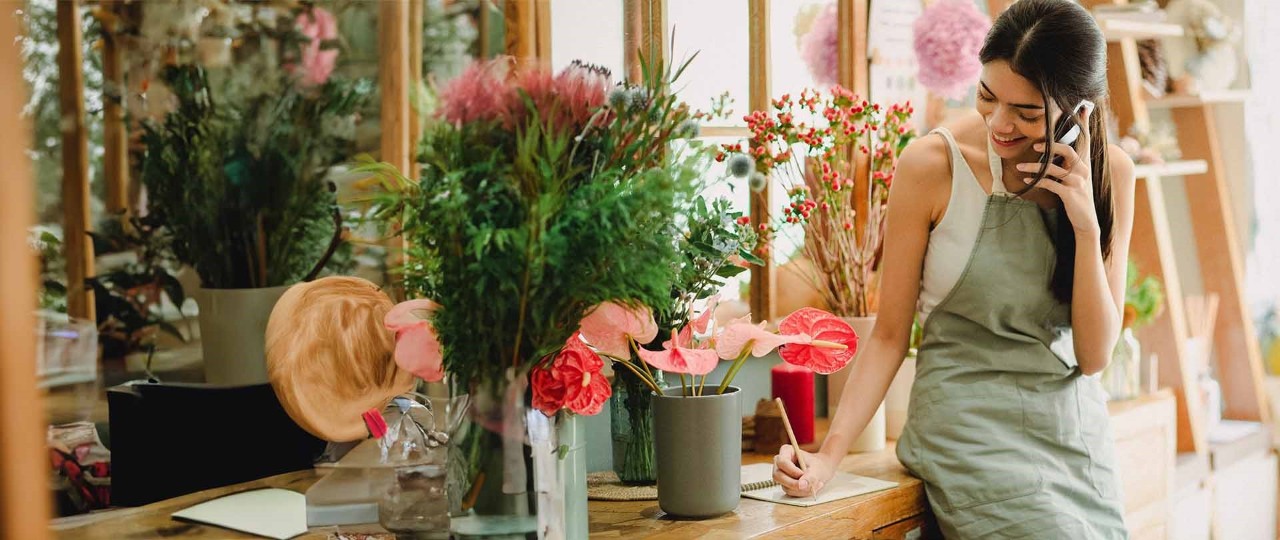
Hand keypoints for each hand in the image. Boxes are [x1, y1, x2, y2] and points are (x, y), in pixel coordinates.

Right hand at [772, 444, 835, 496]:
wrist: (821, 470)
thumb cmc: (818, 465)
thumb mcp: (816, 468)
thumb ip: (810, 476)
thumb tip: (802, 485)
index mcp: (786, 451)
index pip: (782, 462)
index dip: (791, 470)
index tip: (803, 475)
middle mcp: (780, 463)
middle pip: (778, 476)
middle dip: (794, 483)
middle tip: (809, 486)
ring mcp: (781, 475)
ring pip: (785, 486)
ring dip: (802, 489)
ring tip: (816, 484)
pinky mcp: (785, 485)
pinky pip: (790, 492)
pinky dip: (802, 492)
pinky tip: (812, 487)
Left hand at [1015, 106, 1099, 237]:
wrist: (1086, 220)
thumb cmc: (1077, 195)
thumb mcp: (1075, 177)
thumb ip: (1067, 163)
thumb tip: (1051, 151)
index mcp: (1084, 163)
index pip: (1085, 139)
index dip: (1084, 123)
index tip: (1082, 107)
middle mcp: (1083, 170)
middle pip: (1069, 151)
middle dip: (1051, 147)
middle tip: (1034, 147)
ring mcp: (1077, 182)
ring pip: (1054, 169)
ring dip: (1034, 167)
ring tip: (1019, 167)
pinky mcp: (1070, 194)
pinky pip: (1050, 184)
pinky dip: (1037, 182)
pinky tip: (1026, 182)